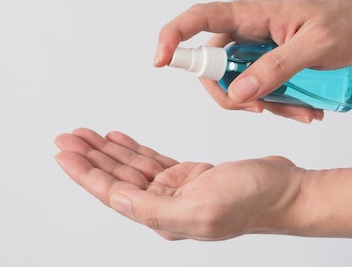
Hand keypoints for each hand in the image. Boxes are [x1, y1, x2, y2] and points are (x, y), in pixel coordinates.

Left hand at [54, 128, 302, 239]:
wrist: (286, 190)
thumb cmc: (253, 201)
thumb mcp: (201, 208)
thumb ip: (153, 208)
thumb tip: (115, 199)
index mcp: (163, 217)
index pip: (113, 194)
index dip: (85, 174)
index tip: (64, 155)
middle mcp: (165, 205)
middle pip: (117, 179)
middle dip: (90, 157)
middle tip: (67, 137)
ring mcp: (177, 190)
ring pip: (131, 167)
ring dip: (107, 151)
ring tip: (85, 134)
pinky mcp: (189, 176)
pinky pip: (151, 160)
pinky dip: (132, 149)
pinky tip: (117, 139)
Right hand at [154, 0, 351, 122]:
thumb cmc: (343, 22)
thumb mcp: (317, 45)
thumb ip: (278, 67)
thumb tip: (239, 91)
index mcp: (250, 14)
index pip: (199, 18)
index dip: (173, 37)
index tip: (161, 61)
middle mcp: (245, 30)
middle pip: (212, 65)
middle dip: (231, 94)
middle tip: (262, 110)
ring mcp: (253, 47)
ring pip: (236, 82)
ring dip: (260, 103)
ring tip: (300, 113)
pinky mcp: (265, 61)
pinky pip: (255, 87)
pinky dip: (273, 103)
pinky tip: (303, 110)